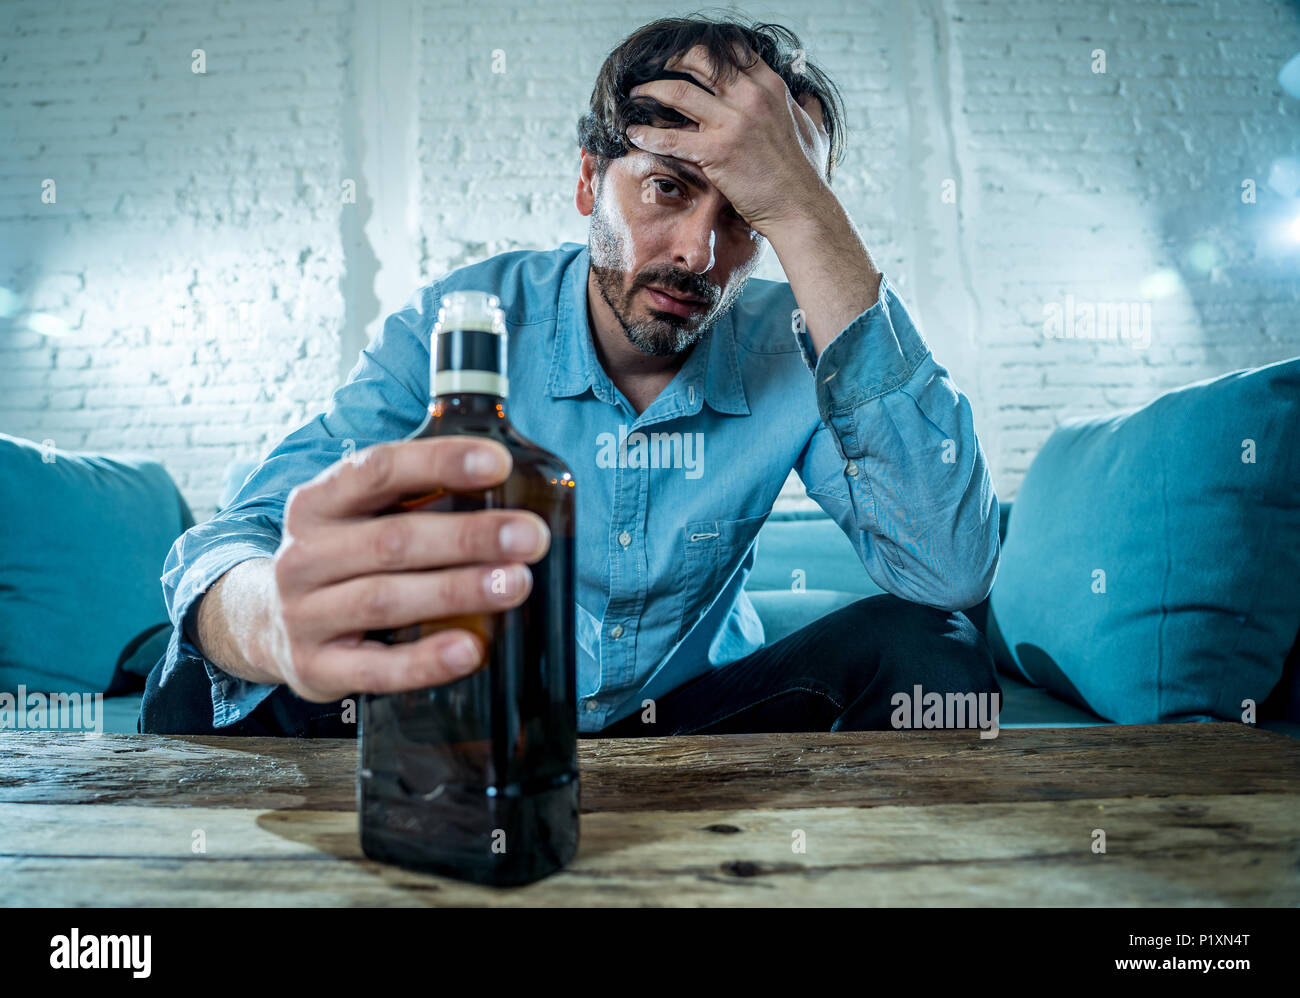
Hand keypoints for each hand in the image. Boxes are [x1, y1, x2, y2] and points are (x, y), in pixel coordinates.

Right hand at [266, 437, 549, 702]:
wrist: (264, 623)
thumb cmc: (344, 560)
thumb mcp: (360, 517)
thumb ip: (417, 498)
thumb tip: (511, 486)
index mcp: (317, 503)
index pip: (377, 470)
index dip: (439, 463)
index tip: (499, 463)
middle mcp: (303, 555)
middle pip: (392, 540)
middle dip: (469, 536)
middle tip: (531, 536)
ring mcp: (303, 614)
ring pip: (385, 599)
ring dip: (457, 591)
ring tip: (516, 584)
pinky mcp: (315, 668)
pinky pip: (376, 668)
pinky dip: (426, 661)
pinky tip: (470, 650)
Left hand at [625, 43, 832, 235]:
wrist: (799, 208)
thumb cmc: (805, 174)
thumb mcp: (811, 130)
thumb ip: (804, 108)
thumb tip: (805, 96)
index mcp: (770, 87)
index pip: (732, 52)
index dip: (703, 50)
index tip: (686, 57)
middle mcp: (750, 97)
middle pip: (700, 61)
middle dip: (672, 61)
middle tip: (654, 68)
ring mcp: (732, 124)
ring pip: (678, 92)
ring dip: (650, 91)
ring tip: (636, 95)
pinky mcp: (716, 152)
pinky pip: (671, 138)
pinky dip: (647, 134)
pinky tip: (633, 134)